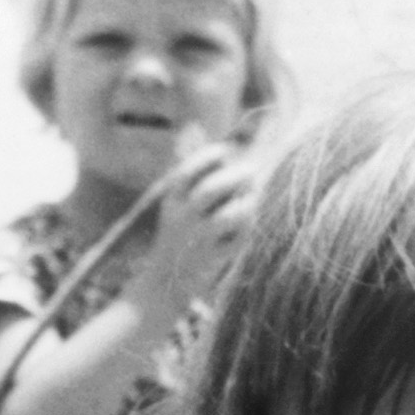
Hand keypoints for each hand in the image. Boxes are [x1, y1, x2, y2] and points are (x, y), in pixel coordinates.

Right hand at [128, 131, 257, 327]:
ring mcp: (197, 242)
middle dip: (238, 176)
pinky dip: (246, 230)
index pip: (190, 170)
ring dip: (246, 203)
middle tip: (252, 172)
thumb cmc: (176, 238)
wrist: (162, 287)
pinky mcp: (210, 262)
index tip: (226, 154)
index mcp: (171, 201)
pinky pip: (238, 240)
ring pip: (229, 215)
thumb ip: (189, 169)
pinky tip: (245, 226)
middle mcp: (182, 220)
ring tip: (250, 199)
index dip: (212, 157)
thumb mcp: (174, 204)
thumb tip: (194, 127)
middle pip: (213, 189)